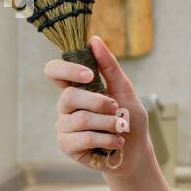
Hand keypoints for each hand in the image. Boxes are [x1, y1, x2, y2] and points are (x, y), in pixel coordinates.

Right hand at [45, 35, 149, 176]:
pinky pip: (83, 138)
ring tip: (121, 128)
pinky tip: (116, 142)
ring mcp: (64, 126)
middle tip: (116, 108)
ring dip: (108, 123)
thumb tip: (94, 40)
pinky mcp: (67, 145)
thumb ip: (109, 67)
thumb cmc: (129, 118)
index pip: (54, 71)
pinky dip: (106, 139)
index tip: (90, 75)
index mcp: (76, 88)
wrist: (136, 150)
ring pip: (80, 119)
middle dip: (99, 102)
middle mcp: (65, 106)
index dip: (66, 70)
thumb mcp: (124, 90)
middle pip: (69, 96)